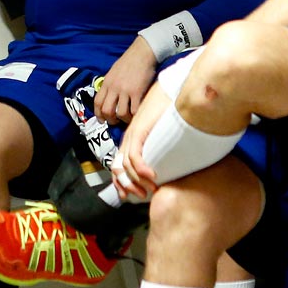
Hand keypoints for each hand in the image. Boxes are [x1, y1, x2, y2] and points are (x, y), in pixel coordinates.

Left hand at [95, 37, 157, 123]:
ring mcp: (125, 90)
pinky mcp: (137, 92)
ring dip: (123, 119)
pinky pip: (134, 110)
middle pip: (106, 110)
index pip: (97, 102)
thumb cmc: (129, 61)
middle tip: (115, 121)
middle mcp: (114, 88)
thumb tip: (110, 98)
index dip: (98, 114)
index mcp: (107, 82)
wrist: (142, 53)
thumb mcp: (113, 72)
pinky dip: (134, 116)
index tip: (101, 120)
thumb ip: (110, 85)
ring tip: (128, 118)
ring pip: (120, 113)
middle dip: (110, 120)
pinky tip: (136, 114)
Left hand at [111, 81, 170, 200]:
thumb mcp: (160, 134)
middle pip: (117, 168)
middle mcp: (128, 139)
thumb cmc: (168, 112)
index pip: (118, 166)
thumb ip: (157, 148)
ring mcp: (132, 135)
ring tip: (152, 188)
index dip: (121, 183)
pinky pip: (135, 155)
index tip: (131, 196)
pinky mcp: (139, 131)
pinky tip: (152, 176)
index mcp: (131, 140)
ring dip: (138, 181)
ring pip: (126, 165)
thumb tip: (164, 166)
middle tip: (141, 195)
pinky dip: (141, 169)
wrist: (169, 91)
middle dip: (127, 186)